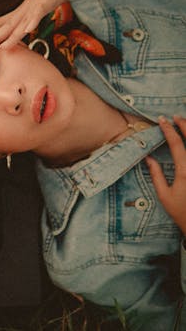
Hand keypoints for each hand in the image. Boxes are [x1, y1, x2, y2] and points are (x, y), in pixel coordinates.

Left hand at [0, 0, 82, 48]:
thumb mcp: (34, 10)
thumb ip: (25, 22)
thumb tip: (18, 34)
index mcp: (19, 13)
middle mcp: (23, 11)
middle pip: (5, 26)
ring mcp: (33, 7)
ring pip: (20, 23)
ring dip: (11, 36)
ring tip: (2, 46)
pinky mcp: (45, 3)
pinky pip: (39, 13)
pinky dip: (33, 21)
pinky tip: (28, 30)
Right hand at [146, 115, 185, 233]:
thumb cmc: (182, 213)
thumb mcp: (164, 195)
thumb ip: (156, 174)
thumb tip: (148, 158)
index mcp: (185, 171)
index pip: (177, 144)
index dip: (169, 130)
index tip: (162, 120)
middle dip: (184, 125)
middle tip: (176, 118)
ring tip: (185, 125)